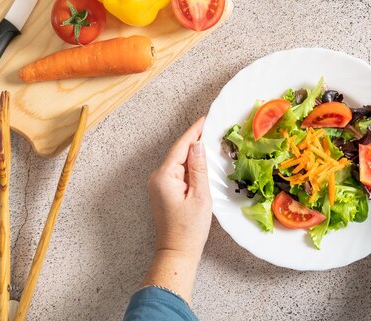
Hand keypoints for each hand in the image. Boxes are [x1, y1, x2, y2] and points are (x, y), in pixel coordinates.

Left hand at [142, 117, 211, 303]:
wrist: (176, 253)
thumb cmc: (189, 229)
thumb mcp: (200, 196)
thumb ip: (199, 168)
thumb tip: (198, 144)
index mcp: (165, 176)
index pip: (181, 146)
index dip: (194, 131)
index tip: (206, 118)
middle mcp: (158, 177)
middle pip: (178, 151)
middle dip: (194, 139)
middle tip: (212, 127)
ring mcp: (159, 185)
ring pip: (178, 161)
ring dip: (193, 152)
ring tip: (210, 140)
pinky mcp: (163, 191)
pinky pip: (177, 171)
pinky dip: (189, 165)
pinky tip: (201, 162)